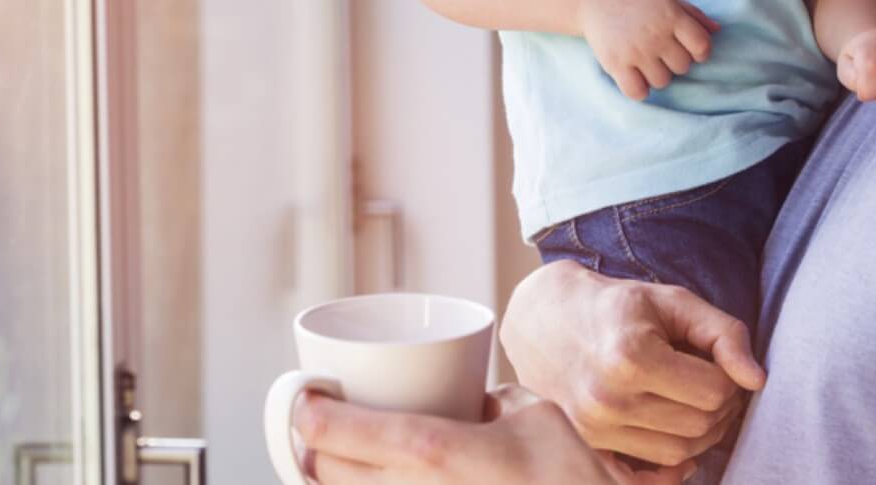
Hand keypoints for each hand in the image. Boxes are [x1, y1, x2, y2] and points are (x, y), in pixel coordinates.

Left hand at [294, 384, 684, 483]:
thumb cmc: (571, 480)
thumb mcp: (537, 417)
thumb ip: (497, 402)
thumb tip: (480, 402)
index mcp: (433, 451)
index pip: (339, 432)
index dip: (308, 413)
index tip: (304, 398)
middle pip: (327, 473)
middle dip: (312, 449)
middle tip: (315, 429)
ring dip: (337, 481)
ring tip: (338, 462)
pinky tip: (375, 481)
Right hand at [501, 261, 762, 466]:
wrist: (543, 318)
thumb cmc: (616, 306)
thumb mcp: (672, 302)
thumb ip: (723, 333)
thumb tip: (757, 380)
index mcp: (631, 356)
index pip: (716, 391)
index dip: (729, 376)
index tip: (714, 361)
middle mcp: (608, 399)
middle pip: (701, 426)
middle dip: (718, 405)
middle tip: (706, 380)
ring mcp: (593, 428)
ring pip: (680, 452)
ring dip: (698, 431)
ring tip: (687, 399)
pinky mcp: (587, 445)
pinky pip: (644, 478)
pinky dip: (669, 469)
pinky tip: (675, 444)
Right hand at [575, 0, 718, 99]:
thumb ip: (693, 14)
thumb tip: (717, 31)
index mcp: (671, 16)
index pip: (702, 47)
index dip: (699, 52)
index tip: (688, 48)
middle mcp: (656, 35)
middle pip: (683, 67)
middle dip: (674, 61)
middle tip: (659, 50)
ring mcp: (636, 51)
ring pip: (663, 82)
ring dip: (656, 75)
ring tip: (644, 61)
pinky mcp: (615, 64)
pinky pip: (638, 93)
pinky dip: (639, 90)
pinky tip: (634, 76)